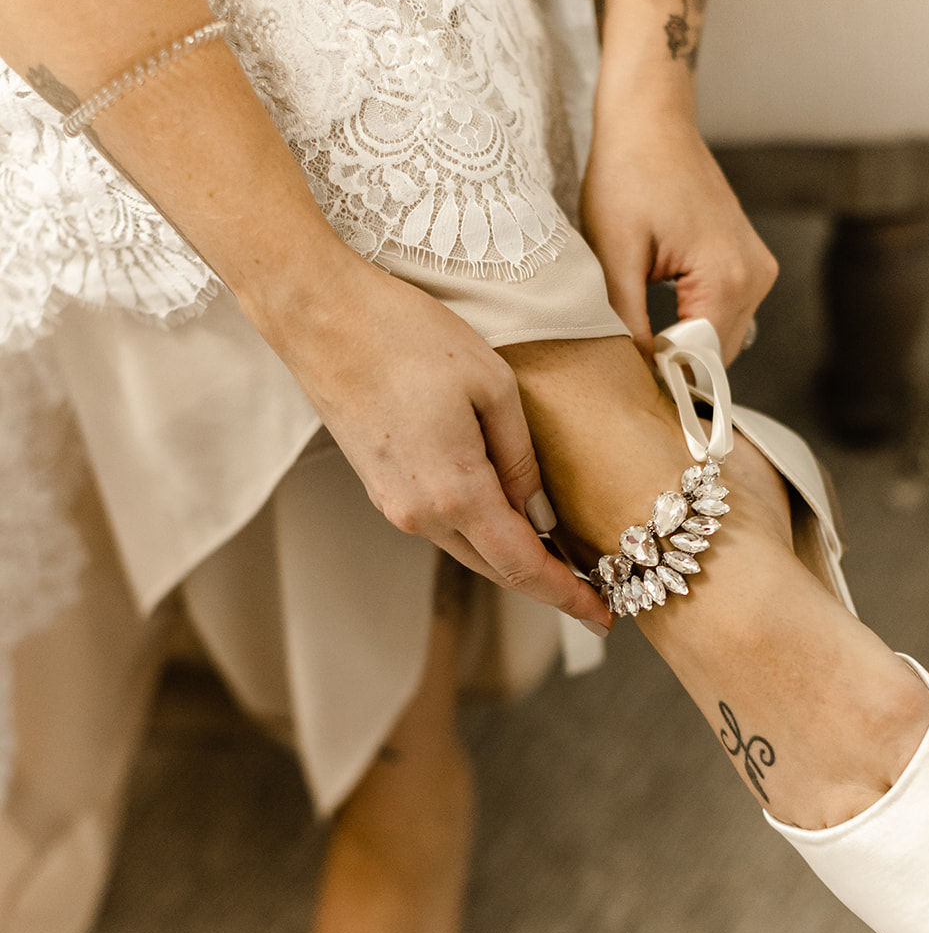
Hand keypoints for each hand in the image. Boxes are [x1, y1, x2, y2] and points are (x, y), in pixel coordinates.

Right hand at [260, 247, 612, 629]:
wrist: (320, 318)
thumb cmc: (406, 336)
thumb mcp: (492, 385)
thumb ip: (521, 458)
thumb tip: (539, 510)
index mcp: (455, 493)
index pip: (523, 566)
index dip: (567, 595)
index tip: (604, 614)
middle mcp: (419, 514)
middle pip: (496, 567)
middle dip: (546, 583)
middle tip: (593, 589)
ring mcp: (393, 504)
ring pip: (468, 547)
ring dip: (512, 555)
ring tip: (559, 554)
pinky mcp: (380, 486)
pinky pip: (442, 524)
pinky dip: (480, 531)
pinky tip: (507, 516)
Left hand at [580, 106, 777, 363]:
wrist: (651, 123)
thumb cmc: (628, 177)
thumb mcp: (614, 254)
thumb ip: (628, 319)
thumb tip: (640, 370)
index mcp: (728, 278)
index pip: (702, 361)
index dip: (665, 378)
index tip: (628, 382)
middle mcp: (756, 278)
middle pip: (717, 355)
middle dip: (676, 365)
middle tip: (628, 364)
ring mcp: (759, 269)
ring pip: (722, 338)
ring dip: (684, 344)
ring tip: (640, 334)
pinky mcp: (751, 262)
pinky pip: (725, 313)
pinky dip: (694, 322)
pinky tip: (659, 315)